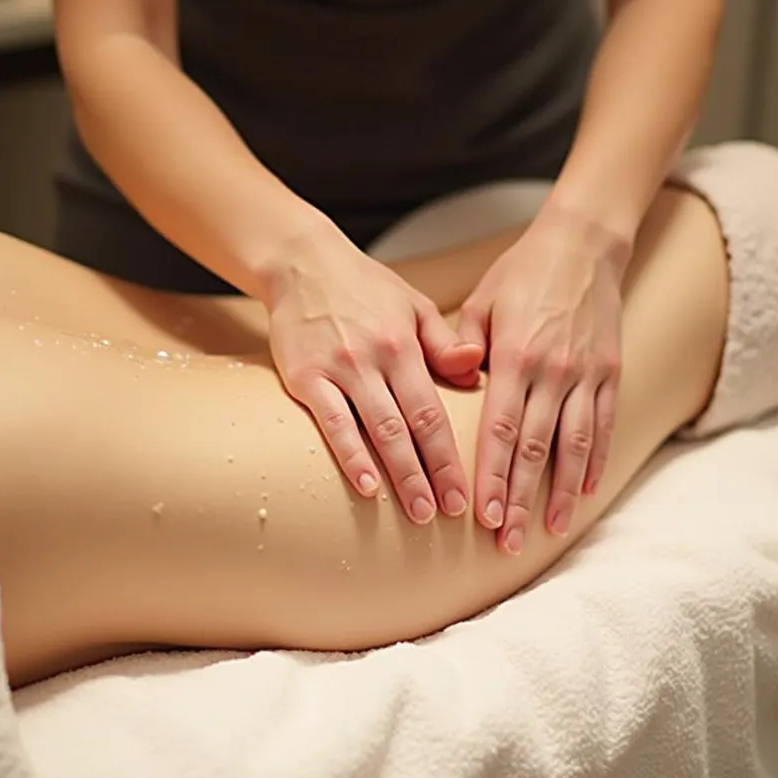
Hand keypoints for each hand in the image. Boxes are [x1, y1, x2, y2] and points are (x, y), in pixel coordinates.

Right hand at [266, 228, 483, 523]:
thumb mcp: (413, 304)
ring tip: (417, 512)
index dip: (452, 455)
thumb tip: (475, 372)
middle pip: (410, 427)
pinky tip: (365, 485)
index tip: (467, 492)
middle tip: (448, 514)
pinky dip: (349, 455)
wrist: (303, 263)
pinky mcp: (305, 376)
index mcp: (405, 343)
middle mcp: (375, 358)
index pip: (435, 410)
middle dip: (432, 475)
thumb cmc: (364, 287)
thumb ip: (443, 342)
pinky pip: (331, 423)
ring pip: (375, 429)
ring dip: (398, 475)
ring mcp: (339, 368)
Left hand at [457, 205, 629, 553]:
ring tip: (551, 532)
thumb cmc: (521, 272)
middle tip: (506, 543)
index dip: (491, 475)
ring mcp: (586, 374)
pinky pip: (604, 426)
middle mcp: (553, 370)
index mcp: (514, 355)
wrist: (583, 244)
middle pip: (534, 448)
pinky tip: (587, 492)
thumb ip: (461, 345)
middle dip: (520, 499)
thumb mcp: (481, 300)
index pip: (500, 429)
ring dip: (562, 493)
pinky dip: (596, 462)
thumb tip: (450, 382)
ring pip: (574, 445)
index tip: (481, 515)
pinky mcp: (610, 372)